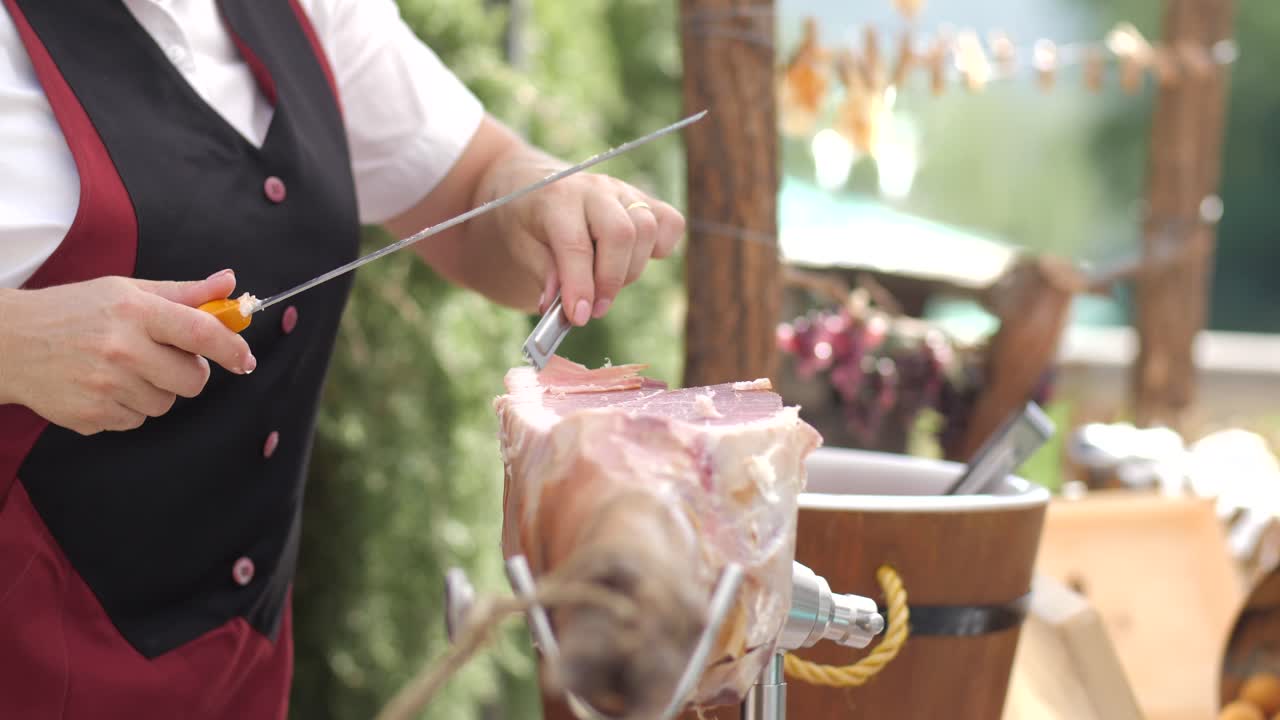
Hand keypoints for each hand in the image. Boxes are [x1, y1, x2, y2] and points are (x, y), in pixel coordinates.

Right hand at [0, 270, 255, 434]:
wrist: (11, 342)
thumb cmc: (74, 312)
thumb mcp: (127, 291)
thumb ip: (184, 293)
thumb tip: (229, 283)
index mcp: (135, 311)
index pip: (202, 333)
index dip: (232, 348)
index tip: (244, 359)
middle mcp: (123, 349)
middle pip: (193, 380)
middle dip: (188, 372)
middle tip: (163, 357)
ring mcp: (106, 386)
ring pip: (166, 403)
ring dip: (155, 390)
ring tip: (123, 368)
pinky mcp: (93, 416)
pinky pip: (137, 420)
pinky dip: (128, 407)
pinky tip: (104, 386)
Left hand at [480, 152, 685, 324]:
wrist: (534, 187)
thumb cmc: (526, 221)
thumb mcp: (521, 247)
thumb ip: (546, 275)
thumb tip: (571, 310)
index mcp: (557, 196)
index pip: (576, 244)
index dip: (580, 286)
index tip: (579, 317)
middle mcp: (595, 188)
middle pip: (622, 233)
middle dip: (611, 280)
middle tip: (595, 309)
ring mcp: (624, 191)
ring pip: (647, 230)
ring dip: (631, 270)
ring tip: (605, 285)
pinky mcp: (645, 199)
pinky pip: (670, 223)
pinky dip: (660, 248)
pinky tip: (632, 260)